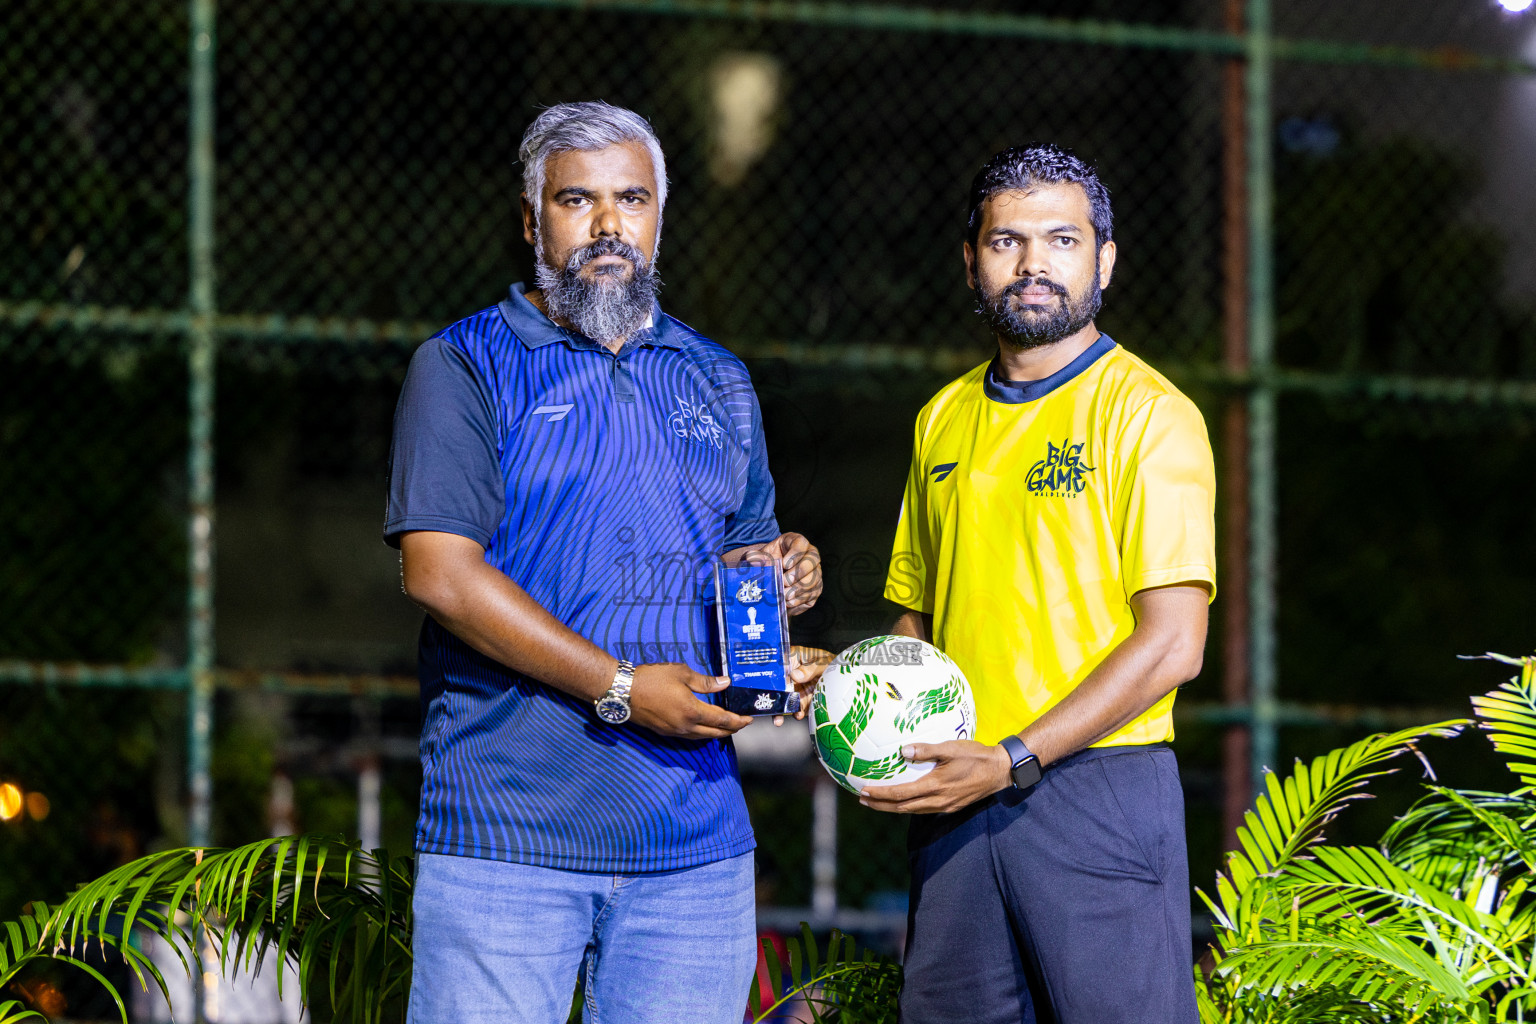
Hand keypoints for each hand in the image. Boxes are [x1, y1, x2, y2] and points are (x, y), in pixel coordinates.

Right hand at [628, 663, 751, 739]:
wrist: (622, 691)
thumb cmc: (651, 678)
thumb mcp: (681, 673)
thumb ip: (705, 682)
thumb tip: (725, 684)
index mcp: (692, 711)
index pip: (722, 720)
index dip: (738, 721)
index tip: (748, 719)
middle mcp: (685, 726)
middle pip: (715, 733)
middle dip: (731, 730)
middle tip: (741, 724)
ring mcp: (674, 732)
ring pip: (702, 737)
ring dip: (716, 733)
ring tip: (725, 727)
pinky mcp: (664, 732)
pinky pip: (689, 736)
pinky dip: (701, 734)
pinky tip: (702, 728)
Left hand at [738, 533, 822, 614]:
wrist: (773, 577)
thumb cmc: (768, 562)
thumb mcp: (761, 557)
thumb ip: (755, 557)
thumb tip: (752, 560)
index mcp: (796, 542)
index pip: (801, 543)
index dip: (795, 554)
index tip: (784, 564)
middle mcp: (810, 556)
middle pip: (812, 561)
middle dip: (799, 573)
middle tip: (785, 582)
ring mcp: (815, 573)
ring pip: (814, 580)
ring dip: (799, 589)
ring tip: (785, 596)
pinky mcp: (815, 589)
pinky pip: (812, 595)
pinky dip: (800, 601)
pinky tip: (788, 604)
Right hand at [773, 645, 833, 725]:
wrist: (845, 676)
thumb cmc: (832, 662)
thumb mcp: (823, 662)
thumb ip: (810, 668)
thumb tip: (795, 675)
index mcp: (792, 660)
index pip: (777, 667)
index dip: (770, 676)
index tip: (767, 686)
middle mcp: (791, 675)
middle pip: (778, 687)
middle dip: (773, 698)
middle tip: (770, 708)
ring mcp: (797, 689)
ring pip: (785, 700)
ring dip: (782, 710)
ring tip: (779, 719)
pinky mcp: (804, 700)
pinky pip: (797, 708)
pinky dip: (796, 713)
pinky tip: (798, 715)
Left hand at [858, 740, 1011, 814]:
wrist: (1000, 771)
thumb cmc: (976, 756)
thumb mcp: (951, 748)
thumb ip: (927, 749)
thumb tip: (903, 749)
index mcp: (936, 786)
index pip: (901, 794)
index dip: (881, 795)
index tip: (864, 792)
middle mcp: (938, 801)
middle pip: (902, 808)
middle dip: (880, 805)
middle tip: (862, 800)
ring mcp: (945, 806)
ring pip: (912, 811)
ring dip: (892, 808)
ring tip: (876, 802)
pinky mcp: (950, 806)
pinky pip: (923, 809)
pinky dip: (908, 806)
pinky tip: (902, 800)